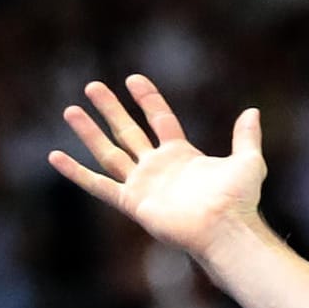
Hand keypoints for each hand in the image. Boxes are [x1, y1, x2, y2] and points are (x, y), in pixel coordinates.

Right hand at [47, 75, 266, 256]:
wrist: (225, 228)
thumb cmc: (238, 200)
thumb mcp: (248, 161)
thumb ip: (247, 136)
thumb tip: (252, 111)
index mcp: (182, 155)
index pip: (160, 119)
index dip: (147, 99)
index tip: (133, 79)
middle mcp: (159, 168)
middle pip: (128, 131)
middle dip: (111, 109)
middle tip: (93, 86)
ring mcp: (143, 184)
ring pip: (108, 152)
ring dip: (88, 132)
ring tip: (70, 110)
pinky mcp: (132, 202)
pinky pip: (98, 185)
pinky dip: (76, 172)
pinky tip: (56, 157)